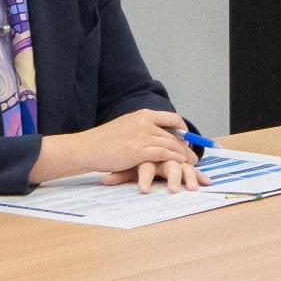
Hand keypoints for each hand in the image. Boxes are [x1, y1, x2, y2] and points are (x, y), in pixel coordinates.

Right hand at [32, 108, 196, 184]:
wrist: (86, 147)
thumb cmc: (102, 141)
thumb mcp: (125, 127)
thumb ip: (140, 128)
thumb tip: (153, 135)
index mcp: (141, 114)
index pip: (171, 118)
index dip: (182, 128)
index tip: (186, 138)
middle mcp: (145, 122)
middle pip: (173, 133)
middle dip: (186, 146)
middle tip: (194, 155)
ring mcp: (143, 136)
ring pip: (171, 144)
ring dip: (184, 154)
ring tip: (192, 163)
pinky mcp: (139, 150)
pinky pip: (164, 153)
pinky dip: (175, 159)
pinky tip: (180, 165)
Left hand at [111, 157, 207, 193]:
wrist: (138, 145)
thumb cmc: (132, 157)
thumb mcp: (126, 167)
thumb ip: (118, 175)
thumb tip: (105, 181)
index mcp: (146, 154)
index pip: (147, 166)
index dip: (144, 178)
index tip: (143, 191)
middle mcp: (161, 154)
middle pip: (169, 164)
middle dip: (172, 179)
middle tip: (173, 192)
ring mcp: (173, 159)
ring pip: (183, 166)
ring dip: (189, 177)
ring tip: (193, 189)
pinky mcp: (182, 166)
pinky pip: (192, 171)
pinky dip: (199, 176)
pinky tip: (208, 182)